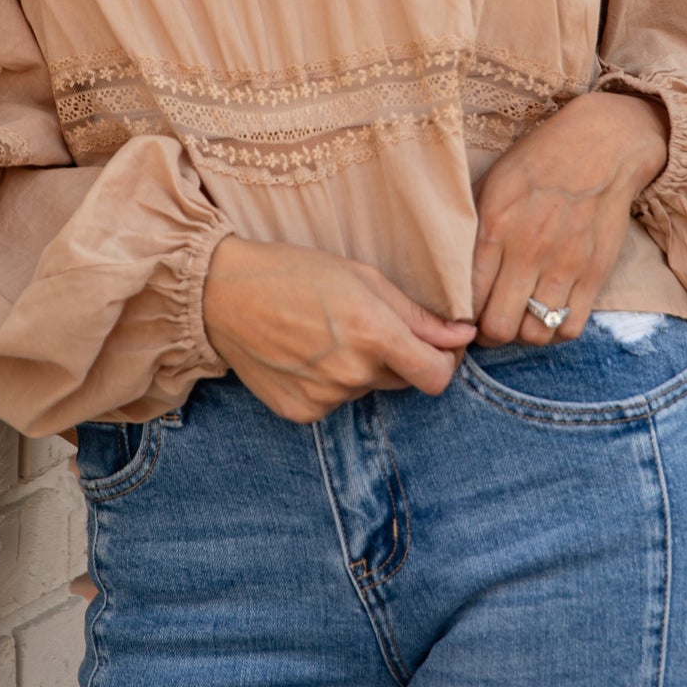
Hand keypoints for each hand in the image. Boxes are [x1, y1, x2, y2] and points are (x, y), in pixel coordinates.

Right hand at [202, 235, 472, 422]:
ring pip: (367, 389)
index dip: (445, 362)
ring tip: (326, 333)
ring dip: (361, 368)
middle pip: (404, 380)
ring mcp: (324, 398)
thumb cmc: (296, 273)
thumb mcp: (364, 278)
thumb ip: (418, 315)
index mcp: (373, 333)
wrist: (223, 294)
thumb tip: (463, 336)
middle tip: (366, 325)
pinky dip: (330, 382)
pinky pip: (335, 402)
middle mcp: (352, 373)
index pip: (437, 376)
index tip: (438, 346)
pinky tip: (306, 354)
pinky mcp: (301, 412)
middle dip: (399, 357)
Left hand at [472, 91, 668, 346]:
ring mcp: (564, 264)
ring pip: (535, 334)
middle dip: (489, 333)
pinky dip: (556, 332)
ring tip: (520, 319)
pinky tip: (549, 314)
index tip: (464, 314)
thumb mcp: (493, 183)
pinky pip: (571, 327)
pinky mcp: (595, 273)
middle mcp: (527, 250)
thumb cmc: (538, 161)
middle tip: (490, 322)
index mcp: (495, 227)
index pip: (468, 298)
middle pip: (498, 326)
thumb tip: (450, 270)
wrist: (601, 145)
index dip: (461, 317)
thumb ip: (473, 227)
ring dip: (522, 334)